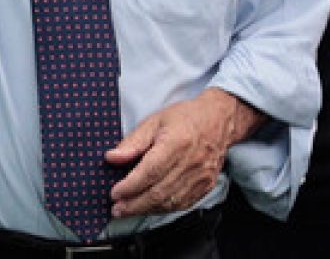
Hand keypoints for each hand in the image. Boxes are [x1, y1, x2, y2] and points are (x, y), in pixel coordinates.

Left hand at [106, 89, 260, 217]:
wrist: (218, 120)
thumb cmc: (184, 118)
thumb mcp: (153, 121)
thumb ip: (133, 142)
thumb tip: (112, 158)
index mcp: (176, 144)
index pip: (150, 172)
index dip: (130, 186)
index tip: (114, 193)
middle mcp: (190, 164)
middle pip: (159, 192)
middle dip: (135, 204)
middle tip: (116, 209)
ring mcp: (201, 178)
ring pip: (170, 202)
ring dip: (147, 210)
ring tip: (128, 210)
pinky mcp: (206, 186)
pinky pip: (183, 204)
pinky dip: (163, 209)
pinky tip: (150, 208)